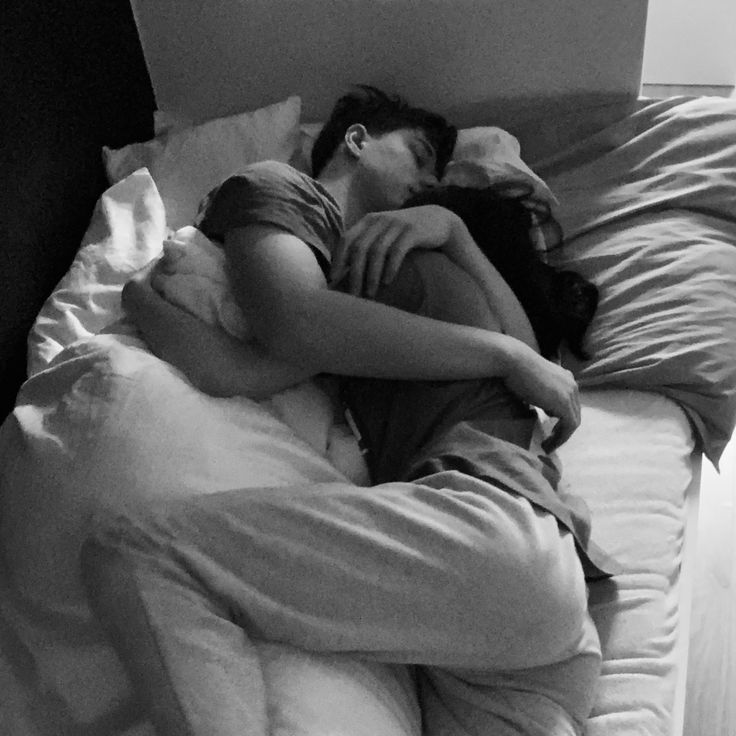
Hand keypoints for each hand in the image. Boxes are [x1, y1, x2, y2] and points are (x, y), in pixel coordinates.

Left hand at [330, 205, 461, 296]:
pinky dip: (390, 268)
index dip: (338, 260)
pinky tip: (388, 282)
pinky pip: (397, 251)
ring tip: (370, 293)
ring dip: (371, 275)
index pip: (346, 240)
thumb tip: (344, 273)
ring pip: (377, 251)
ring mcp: (396, 224)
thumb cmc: (405, 234)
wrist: (438, 221)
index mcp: (368, 221)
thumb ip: (366, 245)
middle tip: (353, 295)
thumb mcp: (384, 234)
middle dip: (354, 274)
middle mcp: (380, 220)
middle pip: (360, 248)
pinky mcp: (413, 231)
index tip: (334, 280)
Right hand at [501, 342, 580, 451]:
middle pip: (574, 412)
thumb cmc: (517, 367)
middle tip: (551, 439)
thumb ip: (541, 391)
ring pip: (573, 421)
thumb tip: (540, 404)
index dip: (562, 417)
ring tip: (548, 445)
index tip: (550, 428)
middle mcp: (572, 384)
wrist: (515, 361)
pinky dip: (560, 438)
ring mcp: (570, 394)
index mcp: (566, 377)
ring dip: (562, 436)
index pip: (569, 401)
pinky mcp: (564, 404)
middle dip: (564, 428)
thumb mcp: (533, 380)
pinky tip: (548, 444)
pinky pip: (569, 427)